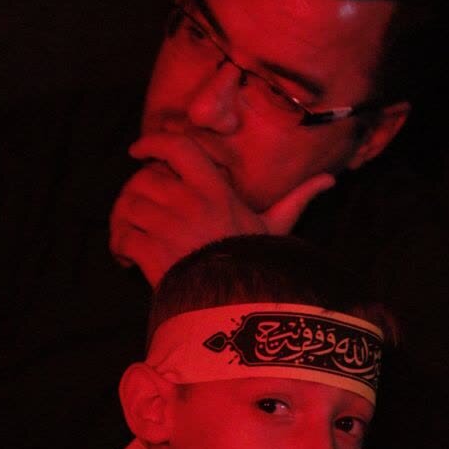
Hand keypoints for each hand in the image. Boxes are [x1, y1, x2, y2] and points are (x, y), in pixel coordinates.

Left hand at [109, 132, 334, 285]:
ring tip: (131, 234)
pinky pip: (121, 237)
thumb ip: (297, 200)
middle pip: (143, 179)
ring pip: (127, 206)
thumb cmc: (260, 264)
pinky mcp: (150, 255)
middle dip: (135, 192)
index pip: (178, 148)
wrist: (241, 306)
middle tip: (139, 209)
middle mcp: (189, 204)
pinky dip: (119, 246)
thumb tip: (329, 180)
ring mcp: (167, 228)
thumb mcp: (278, 228)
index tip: (139, 150)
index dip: (153, 142)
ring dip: (124, 220)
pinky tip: (127, 258)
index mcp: (216, 191)